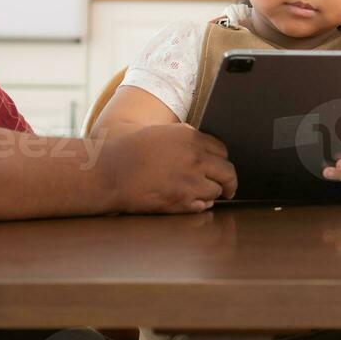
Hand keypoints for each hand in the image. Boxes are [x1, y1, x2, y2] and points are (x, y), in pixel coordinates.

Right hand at [98, 123, 236, 213]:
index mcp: (192, 138)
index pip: (223, 150)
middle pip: (228, 172)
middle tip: (229, 187)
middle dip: (229, 180)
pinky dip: (201, 204)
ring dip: (212, 192)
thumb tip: (206, 152)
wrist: (111, 172)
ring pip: (217, 191)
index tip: (221, 166)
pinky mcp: (182, 202)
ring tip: (203, 192)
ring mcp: (191, 182)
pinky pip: (203, 205)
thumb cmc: (133, 151)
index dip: (221, 160)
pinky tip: (192, 200)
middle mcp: (196, 159)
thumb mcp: (164, 134)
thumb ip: (188, 139)